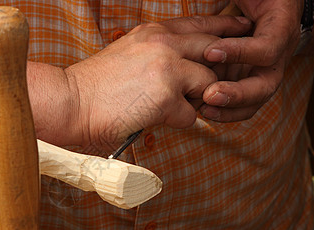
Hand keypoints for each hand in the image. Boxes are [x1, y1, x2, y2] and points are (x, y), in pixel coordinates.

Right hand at [65, 15, 250, 148]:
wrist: (72, 102)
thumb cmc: (96, 85)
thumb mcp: (128, 53)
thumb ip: (157, 53)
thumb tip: (180, 67)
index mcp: (153, 32)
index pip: (200, 24)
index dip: (224, 28)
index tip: (241, 30)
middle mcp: (163, 43)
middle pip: (214, 49)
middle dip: (224, 64)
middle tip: (228, 76)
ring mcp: (167, 67)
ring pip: (208, 82)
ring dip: (195, 99)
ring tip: (169, 106)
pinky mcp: (167, 96)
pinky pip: (191, 113)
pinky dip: (176, 121)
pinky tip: (153, 118)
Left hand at [200, 0, 302, 121]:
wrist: (266, 6)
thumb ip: (238, 7)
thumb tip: (234, 10)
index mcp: (281, 29)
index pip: (268, 48)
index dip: (241, 52)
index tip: (210, 51)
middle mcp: (277, 56)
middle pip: (265, 85)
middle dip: (238, 94)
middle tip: (210, 94)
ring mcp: (263, 73)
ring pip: (254, 101)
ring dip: (229, 109)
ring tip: (204, 108)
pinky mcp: (248, 82)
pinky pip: (242, 105)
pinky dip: (224, 110)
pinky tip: (203, 110)